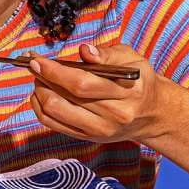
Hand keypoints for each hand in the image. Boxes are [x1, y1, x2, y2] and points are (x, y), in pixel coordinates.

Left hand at [29, 42, 170, 144]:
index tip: (37, 60)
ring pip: (55, 112)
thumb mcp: (132, 60)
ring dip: (39, 92)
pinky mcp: (88, 137)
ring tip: (40, 78)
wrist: (152, 114)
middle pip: (65, 98)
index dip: (54, 71)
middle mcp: (114, 115)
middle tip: (36, 65)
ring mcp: (99, 130)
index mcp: (127, 94)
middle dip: (43, 78)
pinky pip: (53, 124)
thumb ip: (107, 54)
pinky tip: (41, 94)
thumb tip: (84, 51)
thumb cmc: (138, 81)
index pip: (82, 83)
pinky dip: (39, 107)